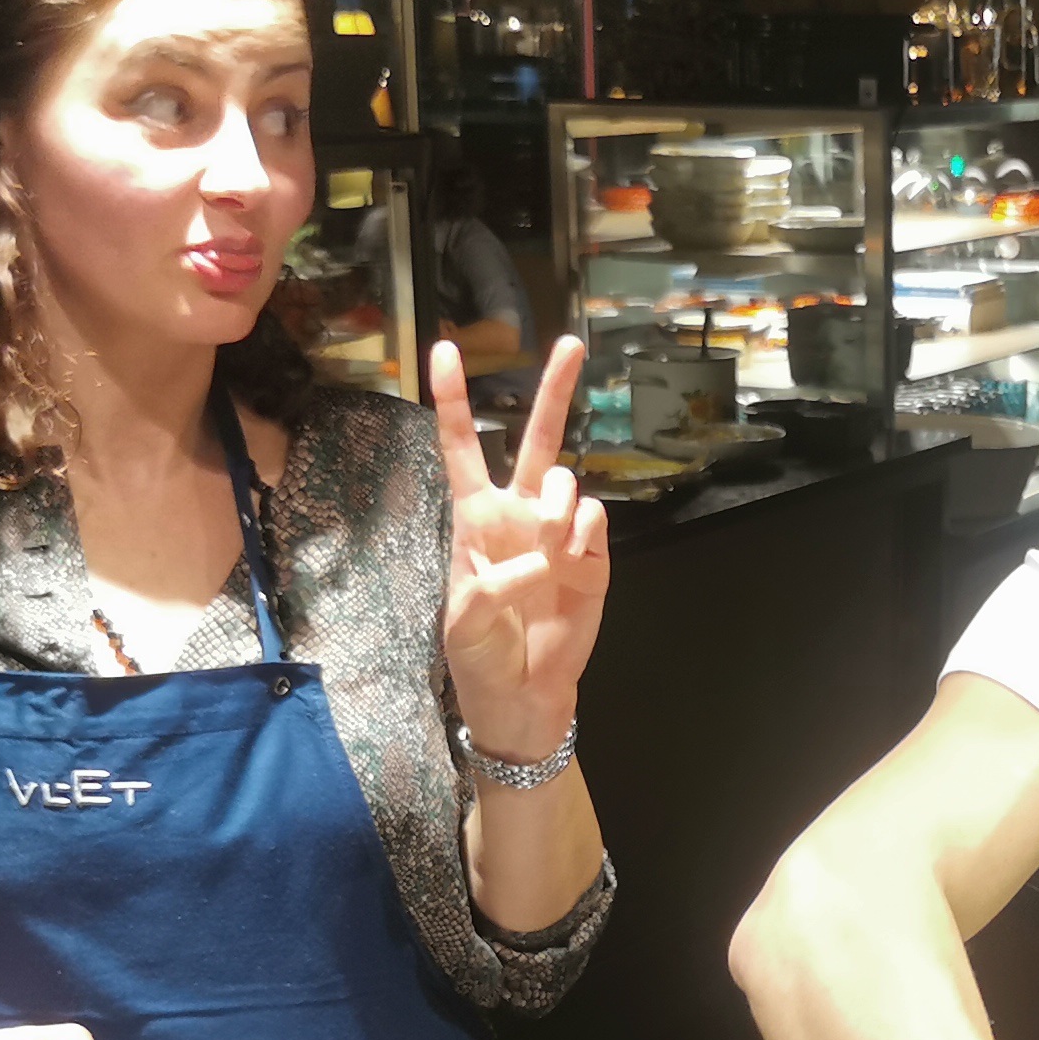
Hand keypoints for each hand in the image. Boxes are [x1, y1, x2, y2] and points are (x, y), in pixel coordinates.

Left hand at [432, 336, 608, 760]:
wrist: (525, 697)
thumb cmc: (480, 658)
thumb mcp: (464, 623)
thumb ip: (490, 585)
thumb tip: (541, 556)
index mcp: (476, 519)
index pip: (463, 448)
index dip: (453, 401)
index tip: (442, 350)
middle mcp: (520, 514)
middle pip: (537, 438)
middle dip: (553, 389)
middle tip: (569, 343)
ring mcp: (560, 534)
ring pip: (568, 481)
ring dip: (559, 504)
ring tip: (552, 544)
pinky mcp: (594, 558)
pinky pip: (595, 522)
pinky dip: (584, 537)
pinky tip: (573, 562)